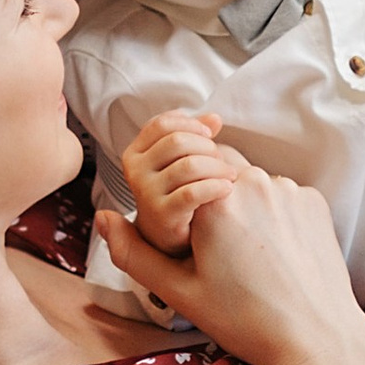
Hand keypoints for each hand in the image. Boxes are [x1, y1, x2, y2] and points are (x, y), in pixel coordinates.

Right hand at [100, 142, 364, 364]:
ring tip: (250, 256)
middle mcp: (252, 182)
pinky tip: (276, 254)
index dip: (182, 200)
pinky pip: (282, 195)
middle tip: (220, 250)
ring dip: (244, 207)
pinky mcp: (313, 201)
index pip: (183, 172)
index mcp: (214, 201)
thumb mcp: (179, 292)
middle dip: (213, 200)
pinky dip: (274, 216)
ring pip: (251, 183)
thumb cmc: (245, 319)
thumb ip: (134, 252)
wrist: (316, 338)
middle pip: (218, 172)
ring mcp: (288, 189)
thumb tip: (104, 219)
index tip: (191, 237)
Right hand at [117, 107, 237, 259]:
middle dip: (207, 148)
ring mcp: (146, 195)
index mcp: (135, 154)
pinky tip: (227, 191)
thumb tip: (215, 118)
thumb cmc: (183, 200)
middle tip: (223, 164)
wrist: (173, 245)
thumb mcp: (180, 166)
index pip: (162, 124)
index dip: (190, 125)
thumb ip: (194, 138)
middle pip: (177, 141)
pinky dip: (216, 187)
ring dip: (217, 167)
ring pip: (189, 165)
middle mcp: (135, 172)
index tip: (210, 137)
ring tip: (229, 178)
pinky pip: (194, 193)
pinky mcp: (164, 217)